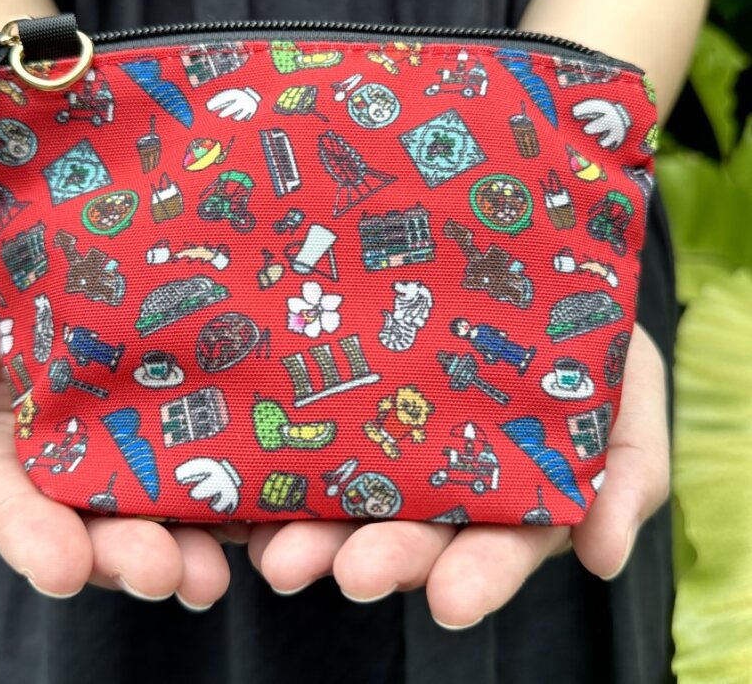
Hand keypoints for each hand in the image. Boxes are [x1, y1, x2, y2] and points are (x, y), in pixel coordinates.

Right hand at [0, 250, 229, 608]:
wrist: (84, 237)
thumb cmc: (6, 286)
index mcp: (16, 460)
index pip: (22, 510)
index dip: (37, 541)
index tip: (64, 568)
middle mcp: (86, 469)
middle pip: (105, 527)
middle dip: (129, 556)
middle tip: (162, 574)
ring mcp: (152, 450)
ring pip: (170, 512)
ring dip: (190, 550)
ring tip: (210, 575)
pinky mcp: (207, 427)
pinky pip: (229, 471)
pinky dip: (243, 502)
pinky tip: (260, 521)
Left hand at [247, 324, 669, 628]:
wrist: (528, 275)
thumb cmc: (586, 344)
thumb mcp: (628, 398)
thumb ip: (628, 476)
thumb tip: (603, 560)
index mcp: (517, 496)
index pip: (500, 546)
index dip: (479, 575)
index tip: (451, 602)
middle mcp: (447, 486)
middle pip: (413, 533)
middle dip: (383, 558)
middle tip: (350, 574)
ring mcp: (393, 451)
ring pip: (351, 501)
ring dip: (317, 535)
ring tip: (280, 557)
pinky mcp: (347, 413)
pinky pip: (308, 451)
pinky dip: (276, 484)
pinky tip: (246, 505)